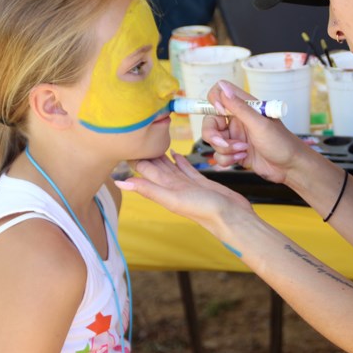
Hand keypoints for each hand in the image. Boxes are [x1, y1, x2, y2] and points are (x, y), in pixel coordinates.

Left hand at [115, 152, 252, 230]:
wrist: (231, 217)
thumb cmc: (204, 209)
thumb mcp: (173, 198)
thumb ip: (148, 189)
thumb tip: (120, 183)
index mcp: (164, 188)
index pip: (145, 170)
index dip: (136, 158)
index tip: (126, 141)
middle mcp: (173, 186)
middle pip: (156, 166)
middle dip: (147, 153)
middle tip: (138, 134)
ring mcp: (186, 184)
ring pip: (170, 166)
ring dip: (161, 155)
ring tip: (153, 140)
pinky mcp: (200, 182)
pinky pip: (186, 168)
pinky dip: (179, 160)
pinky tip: (175, 152)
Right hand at [202, 80, 307, 184]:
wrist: (290, 168)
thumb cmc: (281, 143)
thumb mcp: (259, 124)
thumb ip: (239, 107)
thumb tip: (222, 88)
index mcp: (244, 107)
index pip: (219, 93)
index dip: (214, 102)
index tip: (221, 113)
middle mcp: (237, 120)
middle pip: (210, 121)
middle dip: (212, 135)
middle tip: (222, 142)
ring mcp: (235, 136)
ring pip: (213, 140)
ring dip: (224, 149)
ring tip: (242, 151)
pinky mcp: (234, 152)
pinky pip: (219, 155)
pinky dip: (227, 159)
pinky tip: (242, 159)